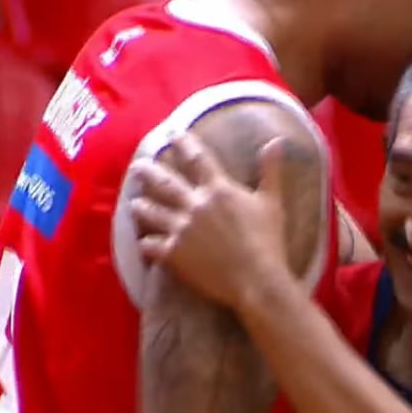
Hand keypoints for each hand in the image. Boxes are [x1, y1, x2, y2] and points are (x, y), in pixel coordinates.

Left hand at [130, 133, 291, 308]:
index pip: (197, 159)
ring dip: (142, 206)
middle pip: (165, 183)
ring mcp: (181, 230)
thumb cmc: (268, 241)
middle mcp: (194, 205)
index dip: (183, 143)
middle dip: (149, 172)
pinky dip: (146, 243)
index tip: (173, 133)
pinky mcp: (174, 254)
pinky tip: (142, 242)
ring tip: (135, 203)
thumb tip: (276, 140)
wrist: (257, 279)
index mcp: (218, 190)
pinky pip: (151, 245)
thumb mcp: (272, 202)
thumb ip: (270, 170)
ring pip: (152, 213)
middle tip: (137, 166)